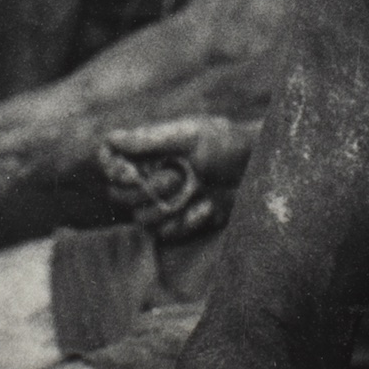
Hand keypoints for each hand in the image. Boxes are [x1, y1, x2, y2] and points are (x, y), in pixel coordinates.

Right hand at [97, 116, 259, 242]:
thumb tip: (111, 138)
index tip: (129, 172)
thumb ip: (150, 139)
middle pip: (119, 194)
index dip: (112, 168)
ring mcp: (164, 202)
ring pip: (141, 217)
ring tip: (197, 189)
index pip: (109, 158)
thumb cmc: (227, 144)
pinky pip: (165, 233)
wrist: (260, 171)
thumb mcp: (190, 135)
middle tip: (179, 175)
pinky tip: (207, 206)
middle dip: (148, 188)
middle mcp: (150, 175)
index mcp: (148, 150)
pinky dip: (187, 221)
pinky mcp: (180, 224)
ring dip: (169, 206)